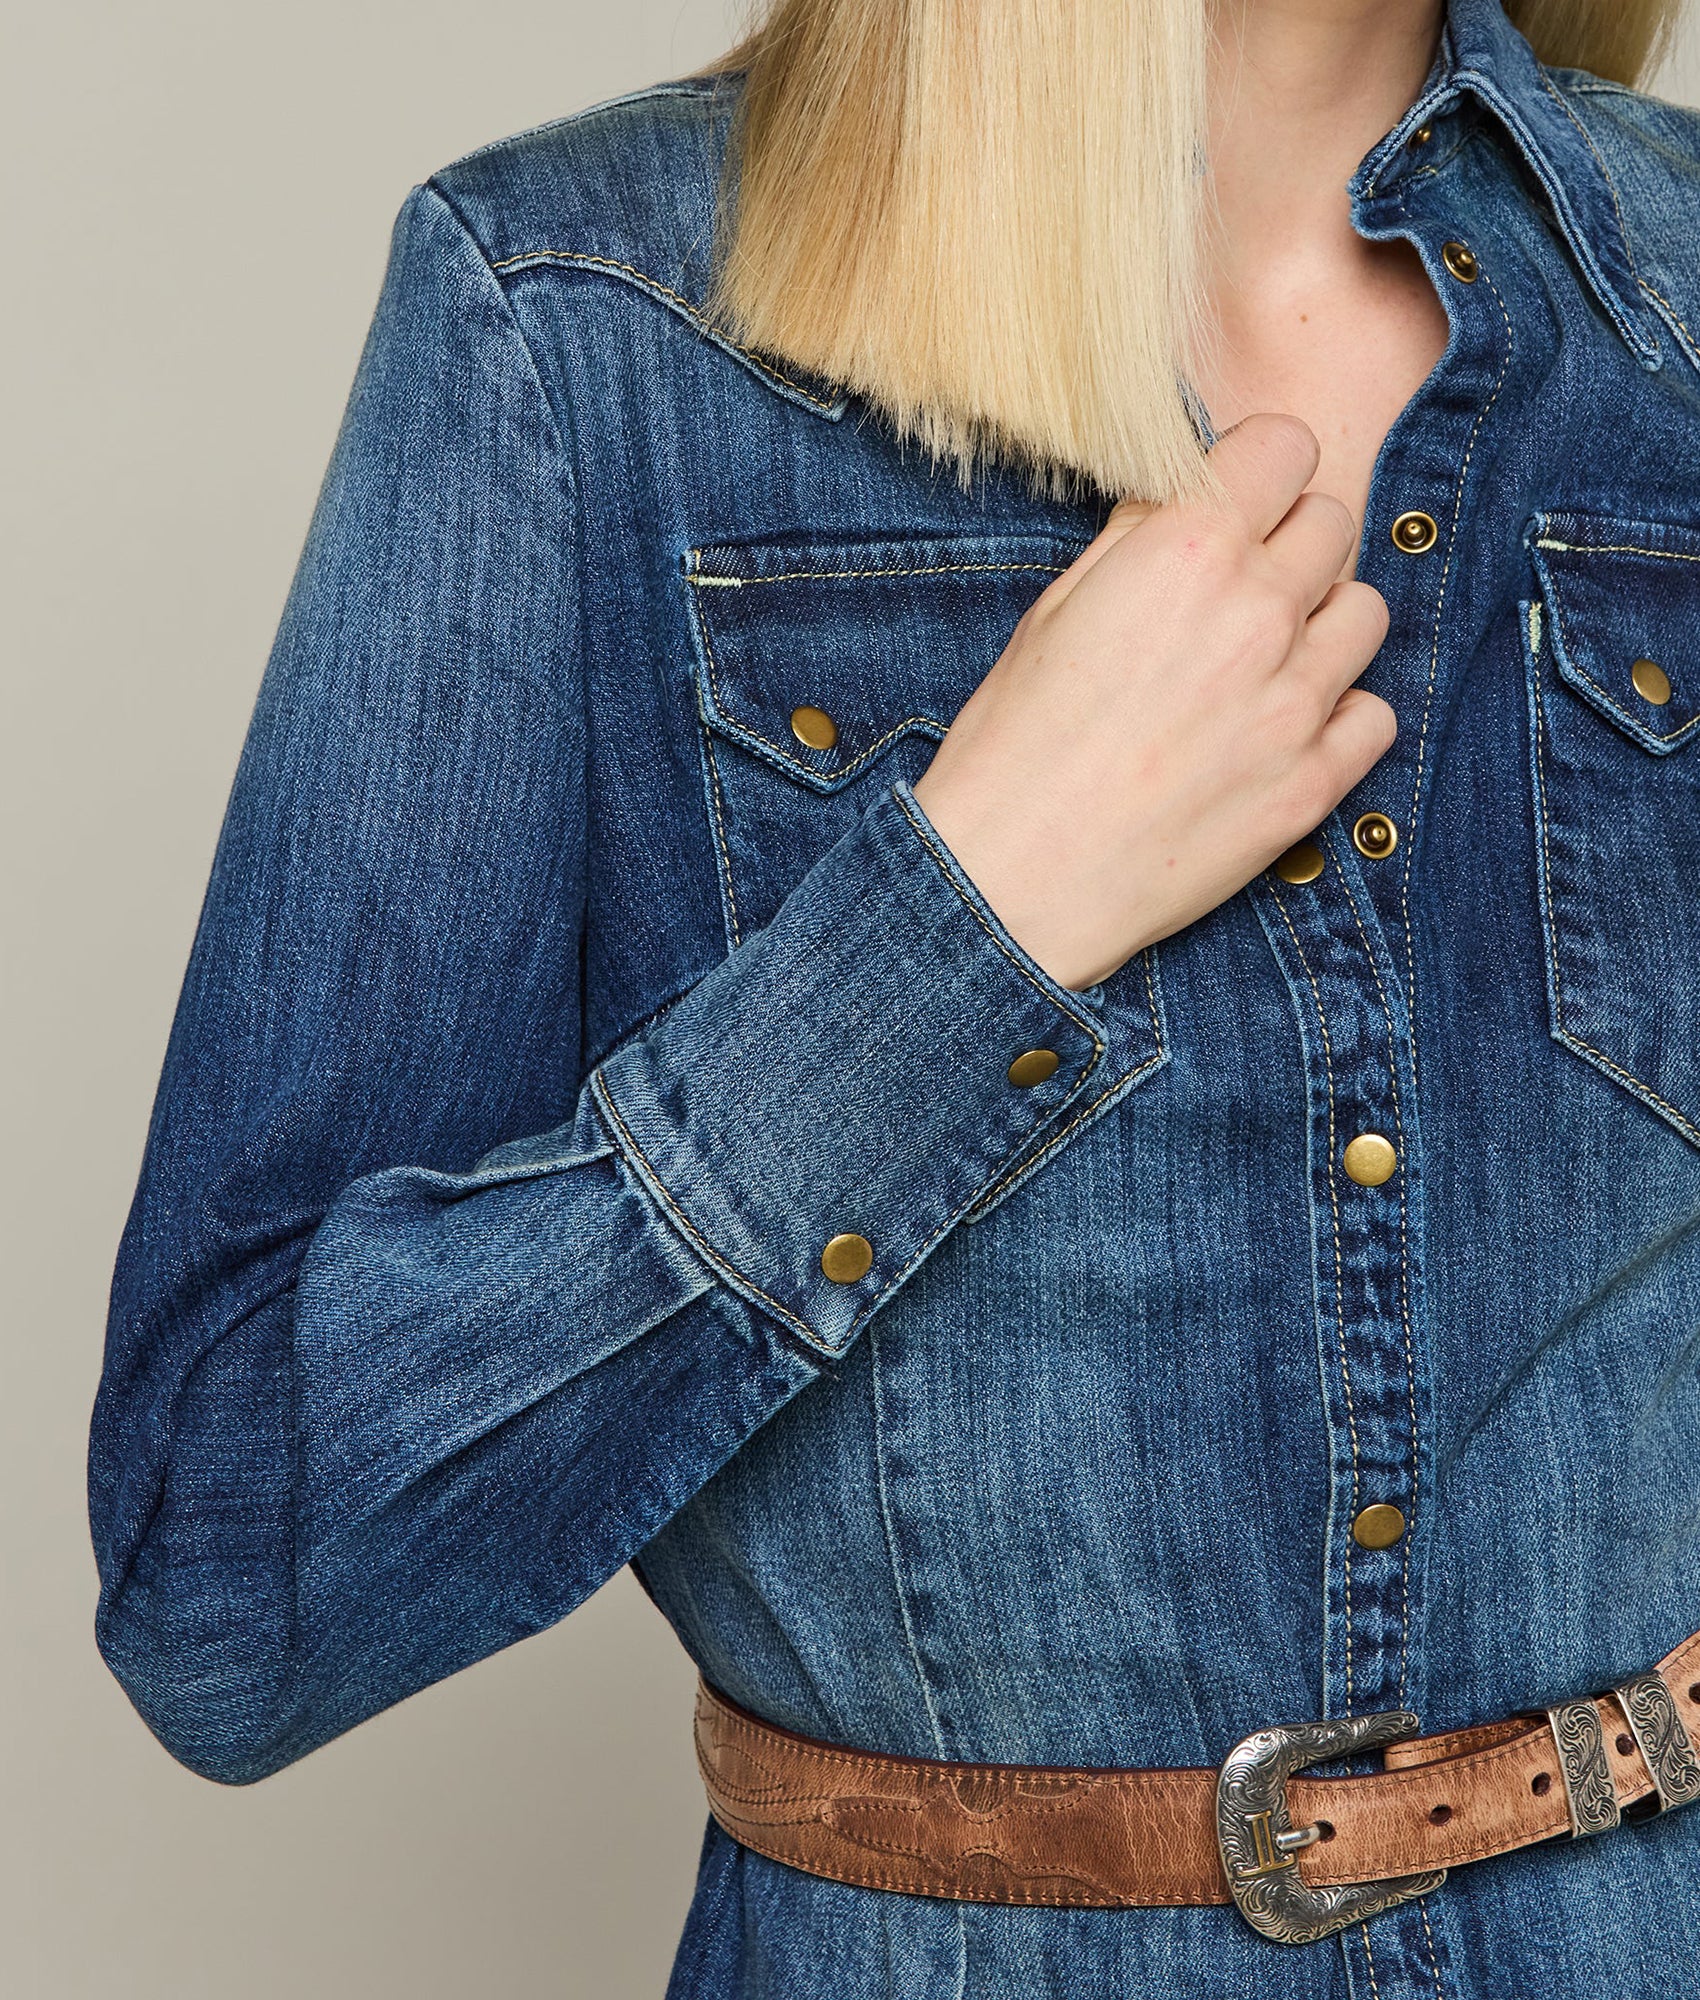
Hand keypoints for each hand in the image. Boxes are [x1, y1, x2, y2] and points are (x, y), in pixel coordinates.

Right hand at [910, 414, 1394, 988]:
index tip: (1240, 503)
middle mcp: (1256, 612)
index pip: (1287, 446)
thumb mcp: (1055, 610)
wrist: (1012, 881)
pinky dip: (1338, 717)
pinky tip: (1280, 733)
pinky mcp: (1313, 782)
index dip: (1259, 472)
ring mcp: (1295, 701)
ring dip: (1323, 626)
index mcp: (1185, 550)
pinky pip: (1374, 714)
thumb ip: (1138, 542)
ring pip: (1367, 613)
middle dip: (1289, 547)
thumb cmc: (1015, 747)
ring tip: (1263, 665)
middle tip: (1238, 595)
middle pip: (1334, 524)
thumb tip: (1184, 500)